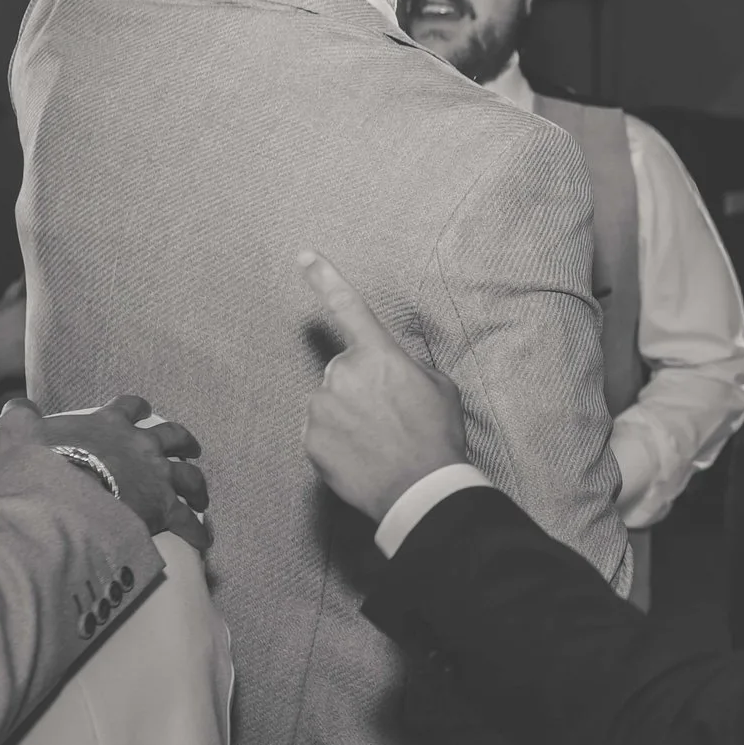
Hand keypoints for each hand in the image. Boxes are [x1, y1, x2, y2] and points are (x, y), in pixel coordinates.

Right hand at [7, 396, 211, 551]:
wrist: (62, 497)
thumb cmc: (42, 465)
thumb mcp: (22, 434)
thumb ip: (21, 418)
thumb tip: (17, 405)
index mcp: (109, 425)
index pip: (127, 408)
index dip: (135, 408)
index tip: (143, 409)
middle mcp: (141, 445)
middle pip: (172, 436)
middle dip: (182, 441)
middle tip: (190, 448)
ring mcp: (157, 475)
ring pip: (189, 476)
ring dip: (197, 485)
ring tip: (201, 495)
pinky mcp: (165, 507)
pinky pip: (188, 520)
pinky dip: (197, 530)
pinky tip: (203, 540)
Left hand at [299, 251, 467, 521]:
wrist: (419, 489)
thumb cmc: (436, 436)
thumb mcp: (439, 388)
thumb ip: (408, 369)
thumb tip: (392, 371)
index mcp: (379, 355)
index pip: (349, 308)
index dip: (325, 278)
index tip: (305, 255)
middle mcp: (344, 374)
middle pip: (343, 369)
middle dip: (359, 386)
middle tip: (388, 416)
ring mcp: (322, 408)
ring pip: (330, 402)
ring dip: (347, 415)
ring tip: (377, 441)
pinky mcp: (310, 440)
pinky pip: (320, 433)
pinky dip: (337, 443)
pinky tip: (362, 457)